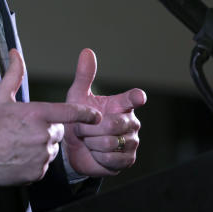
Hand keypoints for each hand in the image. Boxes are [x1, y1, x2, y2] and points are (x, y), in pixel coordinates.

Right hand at [0, 49, 101, 185]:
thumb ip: (13, 74)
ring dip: (41, 147)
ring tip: (19, 145)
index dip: (86, 114)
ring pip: (51, 150)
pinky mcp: (37, 172)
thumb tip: (15, 53)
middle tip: (26, 130)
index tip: (97, 116)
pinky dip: (35, 162)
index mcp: (37, 114)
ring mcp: (41, 155)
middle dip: (48, 130)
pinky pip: (43, 166)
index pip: (70, 112)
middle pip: (58, 132)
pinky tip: (18, 157)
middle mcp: (43, 135)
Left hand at [62, 48, 145, 176]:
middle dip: (89, 127)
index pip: (133, 99)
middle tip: (82, 129)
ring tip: (88, 140)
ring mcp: (132, 142)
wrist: (73, 147)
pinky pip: (111, 158)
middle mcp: (131, 122)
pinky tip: (95, 153)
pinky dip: (97, 156)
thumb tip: (87, 51)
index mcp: (122, 105)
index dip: (135, 98)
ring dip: (91, 142)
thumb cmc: (78, 119)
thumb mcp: (78, 97)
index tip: (139, 97)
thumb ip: (84, 76)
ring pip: (109, 142)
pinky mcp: (127, 160)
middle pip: (112, 124)